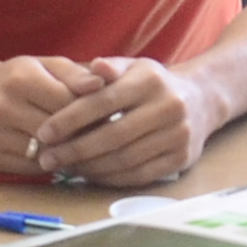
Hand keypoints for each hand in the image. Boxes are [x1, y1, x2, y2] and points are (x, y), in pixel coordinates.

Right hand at [0, 53, 111, 174]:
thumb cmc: (17, 79)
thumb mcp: (45, 66)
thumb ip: (75, 75)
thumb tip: (102, 84)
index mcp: (20, 79)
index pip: (66, 103)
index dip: (90, 112)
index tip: (107, 116)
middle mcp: (1, 107)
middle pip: (56, 132)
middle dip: (80, 135)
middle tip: (102, 138)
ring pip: (44, 154)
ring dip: (65, 154)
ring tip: (81, 148)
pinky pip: (29, 168)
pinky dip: (46, 165)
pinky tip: (57, 156)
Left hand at [28, 57, 220, 187]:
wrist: (202, 100)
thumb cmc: (154, 84)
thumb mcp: (133, 67)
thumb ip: (108, 68)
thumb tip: (93, 67)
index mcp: (151, 80)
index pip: (103, 102)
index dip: (70, 119)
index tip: (44, 133)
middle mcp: (168, 107)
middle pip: (112, 135)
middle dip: (74, 149)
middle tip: (47, 158)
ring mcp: (178, 135)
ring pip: (125, 159)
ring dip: (90, 168)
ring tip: (65, 168)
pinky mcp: (182, 158)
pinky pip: (140, 175)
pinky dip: (111, 178)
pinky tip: (91, 175)